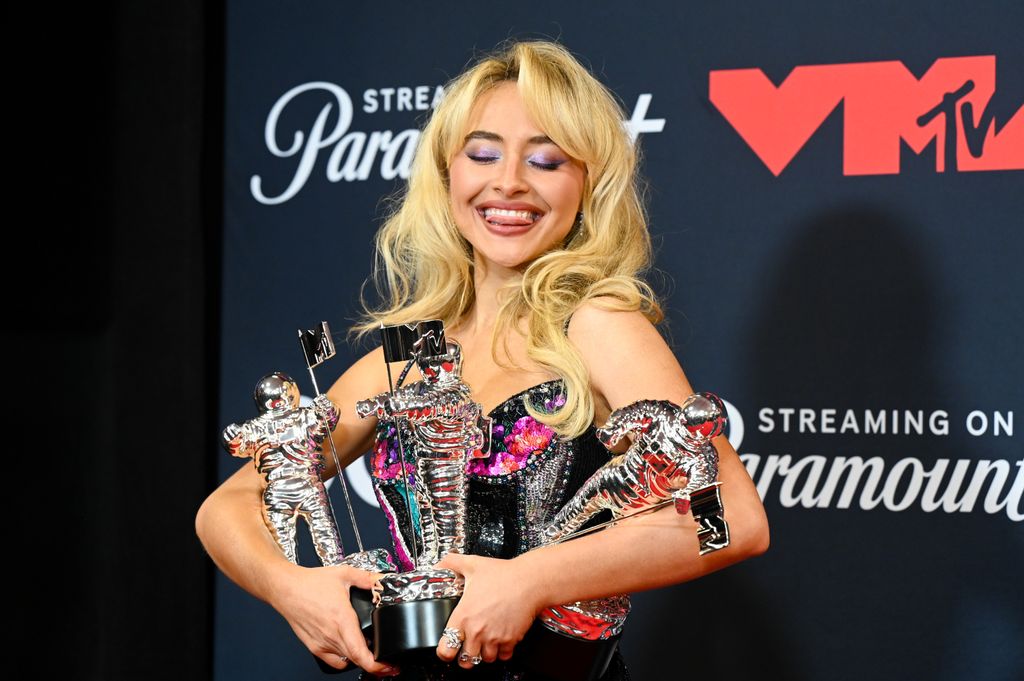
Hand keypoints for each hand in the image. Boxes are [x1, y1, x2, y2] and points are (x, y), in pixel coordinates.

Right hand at [270, 563, 398, 676]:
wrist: (286, 589)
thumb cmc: (310, 583)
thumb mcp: (344, 574)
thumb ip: (367, 578)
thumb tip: (381, 581)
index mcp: (342, 619)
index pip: (360, 653)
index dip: (376, 664)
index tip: (387, 664)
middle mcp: (332, 635)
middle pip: (357, 660)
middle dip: (374, 662)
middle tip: (385, 659)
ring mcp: (322, 643)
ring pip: (346, 660)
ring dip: (359, 659)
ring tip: (370, 652)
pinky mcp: (314, 646)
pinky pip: (333, 661)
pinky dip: (344, 659)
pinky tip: (349, 649)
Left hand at [433, 554, 540, 669]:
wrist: (530, 580)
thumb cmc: (504, 574)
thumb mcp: (472, 564)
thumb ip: (451, 563)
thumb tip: (439, 565)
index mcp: (464, 616)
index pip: (446, 649)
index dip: (444, 651)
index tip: (447, 647)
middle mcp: (478, 631)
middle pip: (465, 660)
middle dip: (464, 655)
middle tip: (467, 646)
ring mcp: (495, 638)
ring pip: (485, 659)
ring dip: (484, 653)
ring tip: (484, 641)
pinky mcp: (511, 640)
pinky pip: (503, 656)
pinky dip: (501, 651)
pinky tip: (500, 639)